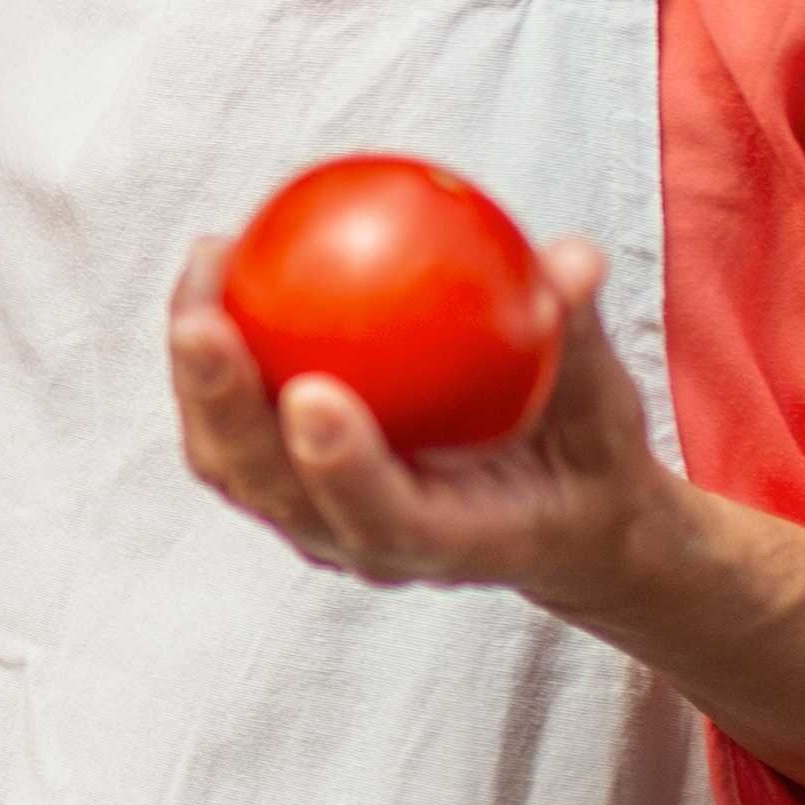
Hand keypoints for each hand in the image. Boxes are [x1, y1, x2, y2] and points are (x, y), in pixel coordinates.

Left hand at [166, 235, 804, 799]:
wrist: (551, 519)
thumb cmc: (582, 458)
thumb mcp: (605, 405)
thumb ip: (580, 336)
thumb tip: (571, 259)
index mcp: (451, 541)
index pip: (384, 521)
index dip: (340, 469)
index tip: (312, 394)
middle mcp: (366, 545)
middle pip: (273, 493)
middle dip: (224, 412)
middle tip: (202, 322)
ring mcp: (317, 523)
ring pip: (231, 464)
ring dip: (199, 374)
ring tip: (207, 264)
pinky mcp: (288, 488)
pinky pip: (231, 426)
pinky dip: (212, 354)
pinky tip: (221, 262)